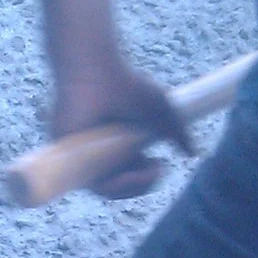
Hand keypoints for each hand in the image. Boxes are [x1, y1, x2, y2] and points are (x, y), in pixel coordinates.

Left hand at [46, 57, 194, 199]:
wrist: (96, 69)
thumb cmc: (125, 84)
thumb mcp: (160, 111)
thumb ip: (178, 132)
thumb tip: (192, 153)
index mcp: (117, 149)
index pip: (132, 176)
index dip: (147, 178)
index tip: (162, 166)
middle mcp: (98, 155)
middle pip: (119, 186)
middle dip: (140, 185)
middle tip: (156, 172)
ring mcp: (81, 156)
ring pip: (103, 187)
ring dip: (126, 188)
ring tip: (142, 175)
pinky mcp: (65, 154)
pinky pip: (84, 181)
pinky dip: (104, 185)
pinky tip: (120, 178)